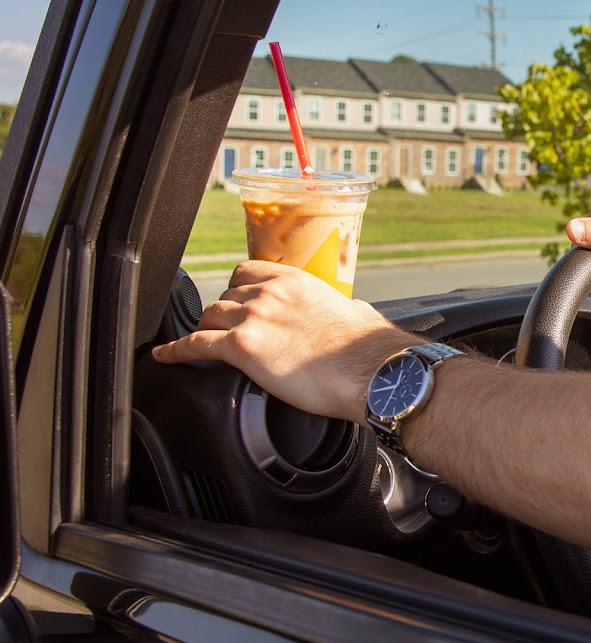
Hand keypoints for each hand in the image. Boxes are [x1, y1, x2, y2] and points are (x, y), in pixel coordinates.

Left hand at [152, 261, 418, 420]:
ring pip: (208, 317)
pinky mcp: (243, 348)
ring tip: (200, 345)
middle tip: (224, 333)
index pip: (247, 273)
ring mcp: (253, 317)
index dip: (236, 291)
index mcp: (295, 281)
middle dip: (222, 314)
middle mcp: (270, 293)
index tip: (235, 303)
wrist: (372, 370)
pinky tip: (167, 356)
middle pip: (224, 296)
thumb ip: (344, 307)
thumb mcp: (357, 312)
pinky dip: (177, 351)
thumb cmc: (370, 347)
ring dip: (204, 331)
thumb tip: (355, 312)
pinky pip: (196, 344)